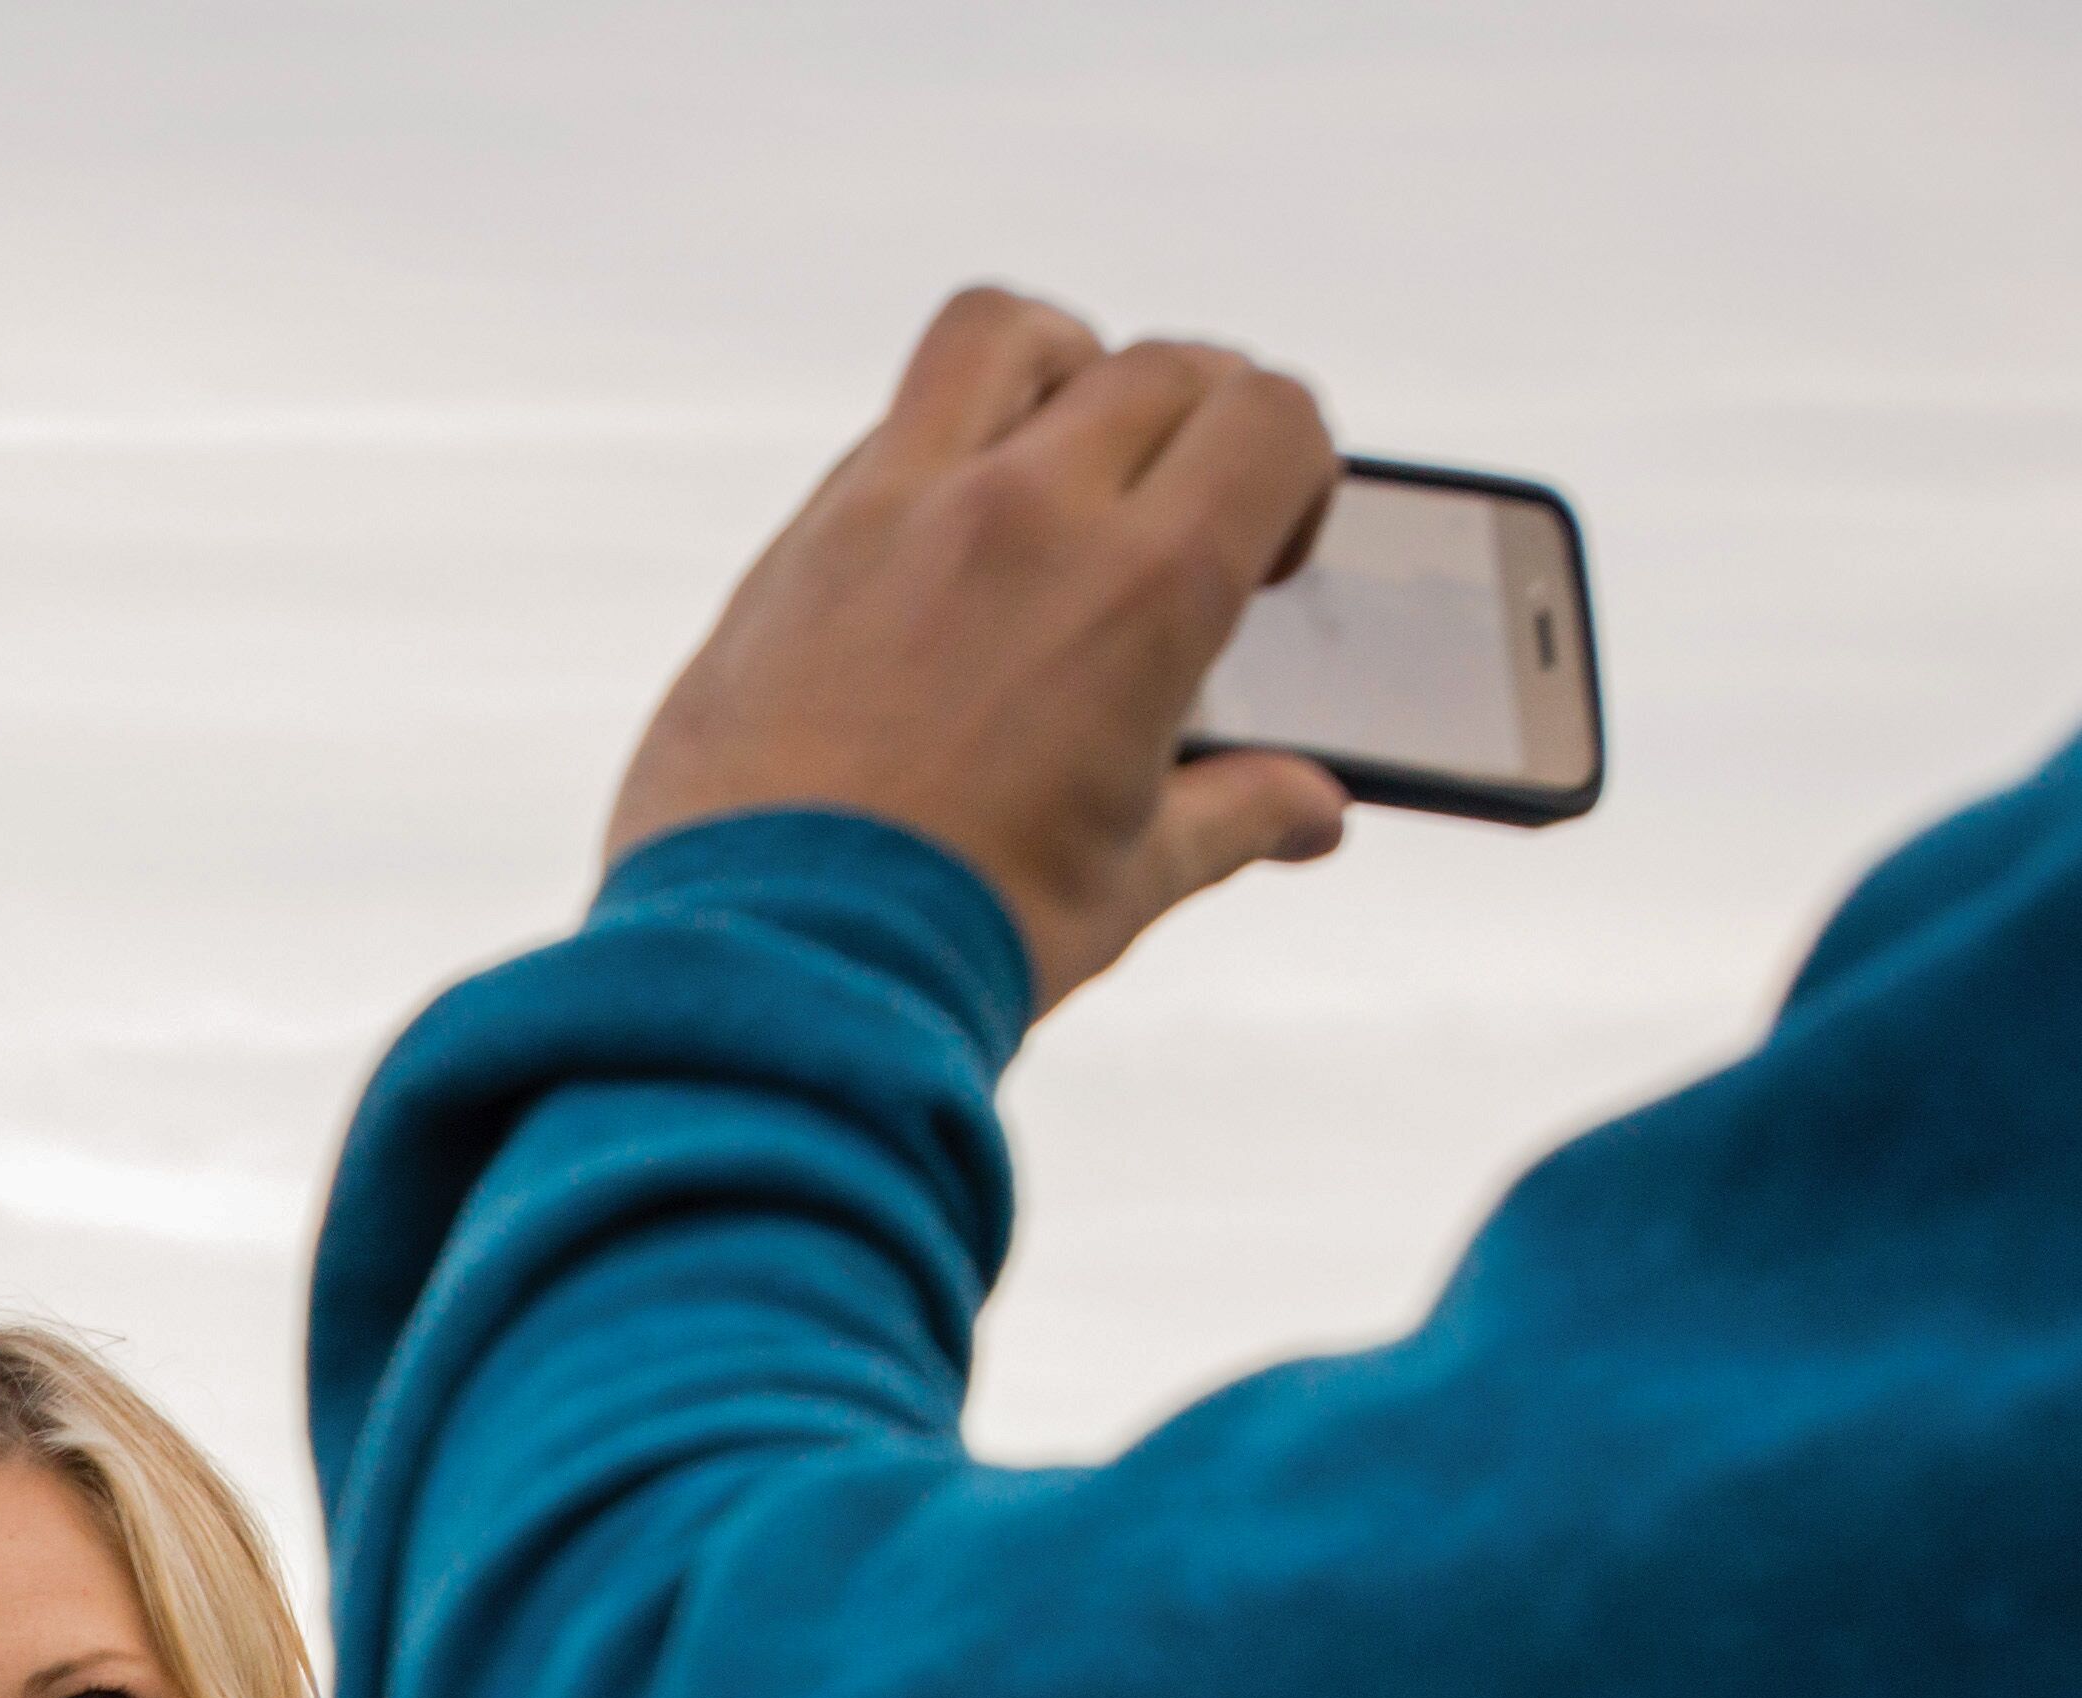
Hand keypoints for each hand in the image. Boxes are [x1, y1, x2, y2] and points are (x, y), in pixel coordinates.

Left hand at [597, 286, 1354, 1014]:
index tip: (1266, 551)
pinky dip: (938, 448)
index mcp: (1144, 588)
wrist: (768, 976)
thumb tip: (1313, 812)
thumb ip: (1234, 816)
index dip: (1294, 468)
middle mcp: (1026, 513)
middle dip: (1198, 425)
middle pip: (1157, 370)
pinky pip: (886, 429)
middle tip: (1180, 515)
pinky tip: (943, 546)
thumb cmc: (958, 941)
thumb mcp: (1129, 886)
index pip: (1270, 418)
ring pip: (1000, 337)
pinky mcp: (796, 546)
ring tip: (1060, 452)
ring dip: (1058, 367)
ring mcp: (896, 511)